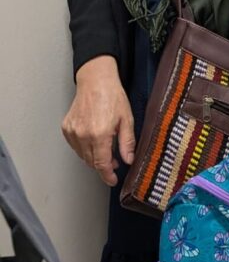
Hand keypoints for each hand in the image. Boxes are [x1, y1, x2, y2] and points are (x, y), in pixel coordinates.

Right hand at [61, 55, 134, 186]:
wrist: (96, 81)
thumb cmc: (113, 97)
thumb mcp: (127, 120)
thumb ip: (127, 143)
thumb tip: (128, 160)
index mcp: (100, 134)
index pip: (102, 164)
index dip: (107, 175)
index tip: (112, 180)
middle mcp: (83, 135)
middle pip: (91, 162)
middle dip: (103, 166)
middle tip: (115, 163)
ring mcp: (72, 131)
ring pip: (82, 155)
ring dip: (94, 158)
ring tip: (106, 150)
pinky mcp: (66, 128)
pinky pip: (75, 146)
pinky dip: (85, 148)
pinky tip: (94, 141)